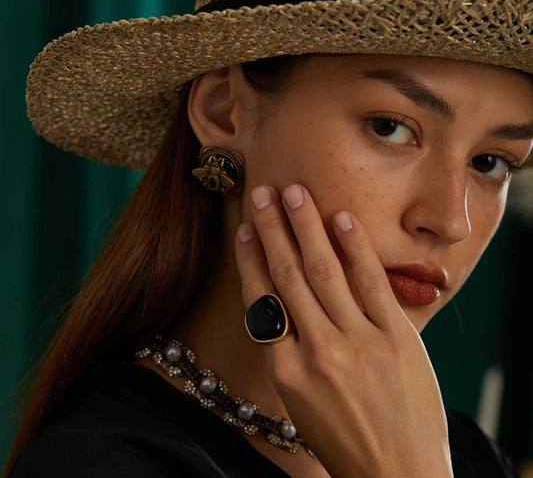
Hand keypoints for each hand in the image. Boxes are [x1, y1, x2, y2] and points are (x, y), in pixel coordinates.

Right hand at [235, 184, 452, 477]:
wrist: (398, 475)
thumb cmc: (343, 439)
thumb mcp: (299, 402)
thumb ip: (287, 351)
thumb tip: (277, 301)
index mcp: (285, 370)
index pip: (261, 300)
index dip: (250, 259)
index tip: (244, 230)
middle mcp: (317, 351)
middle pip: (287, 275)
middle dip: (272, 228)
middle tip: (262, 192)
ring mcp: (358, 342)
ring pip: (323, 271)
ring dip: (306, 226)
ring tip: (294, 192)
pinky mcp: (396, 338)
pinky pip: (370, 283)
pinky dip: (355, 248)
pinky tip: (341, 218)